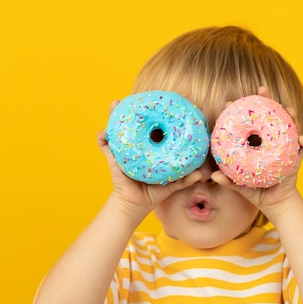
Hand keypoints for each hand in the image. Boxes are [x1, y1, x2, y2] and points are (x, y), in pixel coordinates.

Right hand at [98, 100, 202, 220]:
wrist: (136, 205)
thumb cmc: (154, 192)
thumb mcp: (171, 184)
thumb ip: (185, 179)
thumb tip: (200, 174)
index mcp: (150, 148)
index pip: (152, 128)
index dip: (152, 116)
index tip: (155, 102)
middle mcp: (136, 146)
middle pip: (132, 124)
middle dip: (130, 110)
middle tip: (131, 98)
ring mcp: (123, 150)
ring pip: (117, 129)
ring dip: (113, 116)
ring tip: (114, 104)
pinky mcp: (113, 159)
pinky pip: (105, 147)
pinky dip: (102, 139)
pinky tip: (102, 133)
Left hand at [210, 86, 302, 218]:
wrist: (275, 204)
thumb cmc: (255, 191)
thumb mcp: (239, 185)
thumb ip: (228, 181)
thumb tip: (213, 176)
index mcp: (254, 144)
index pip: (247, 123)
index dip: (240, 110)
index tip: (229, 102)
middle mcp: (269, 141)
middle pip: (269, 116)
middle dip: (267, 101)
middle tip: (262, 89)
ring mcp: (284, 146)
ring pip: (288, 126)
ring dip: (290, 115)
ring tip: (288, 110)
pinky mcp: (296, 156)